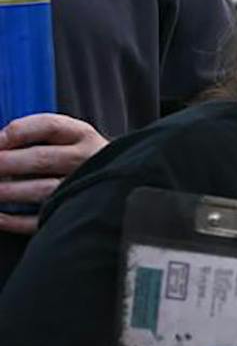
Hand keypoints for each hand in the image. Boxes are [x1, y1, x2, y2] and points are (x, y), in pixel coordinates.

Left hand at [0, 115, 105, 234]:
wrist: (117, 183)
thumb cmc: (75, 158)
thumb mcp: (65, 136)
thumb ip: (33, 134)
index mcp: (82, 135)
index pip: (49, 126)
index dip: (18, 131)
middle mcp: (86, 159)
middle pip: (42, 158)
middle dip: (6, 162)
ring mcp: (84, 188)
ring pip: (43, 190)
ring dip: (9, 191)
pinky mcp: (76, 214)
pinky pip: (43, 219)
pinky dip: (16, 220)